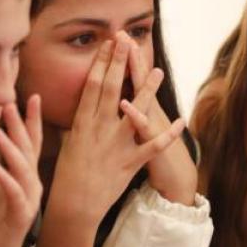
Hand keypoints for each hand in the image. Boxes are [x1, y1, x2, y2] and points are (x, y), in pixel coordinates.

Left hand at [0, 96, 42, 246]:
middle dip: (19, 126)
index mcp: (23, 174)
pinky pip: (15, 194)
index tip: (31, 96)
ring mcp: (28, 198)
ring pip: (24, 169)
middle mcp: (31, 182)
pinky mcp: (21, 214)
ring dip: (11, 150)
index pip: (29, 141)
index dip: (31, 120)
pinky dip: (6, 180)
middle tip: (8, 104)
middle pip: (28, 149)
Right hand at [49, 37, 184, 224]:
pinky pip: (151, 146)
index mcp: (82, 123)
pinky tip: (180, 121)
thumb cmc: (68, 174)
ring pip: (133, 113)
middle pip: (110, 90)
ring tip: (158, 70)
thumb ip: (73, 123)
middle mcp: (98, 130)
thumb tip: (71, 107)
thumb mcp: (66, 143)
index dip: (100, 63)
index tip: (107, 44)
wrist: (73, 205)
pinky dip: (167, 134)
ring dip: (146, 90)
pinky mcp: (129, 163)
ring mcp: (115, 146)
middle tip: (126, 41)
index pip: (92, 86)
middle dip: (119, 64)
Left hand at [119, 32, 196, 205]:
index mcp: (143, 108)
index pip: (133, 78)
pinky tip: (126, 105)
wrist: (176, 177)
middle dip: (131, 58)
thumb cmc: (156, 152)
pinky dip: (137, 118)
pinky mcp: (152, 146)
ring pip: (145, 101)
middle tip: (123, 34)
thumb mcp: (144, 127)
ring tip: (131, 60)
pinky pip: (144, 129)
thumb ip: (134, 111)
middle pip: (139, 81)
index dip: (125, 58)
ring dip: (139, 79)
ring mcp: (152, 128)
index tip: (116, 35)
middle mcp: (149, 113)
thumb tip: (120, 96)